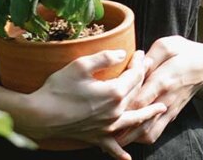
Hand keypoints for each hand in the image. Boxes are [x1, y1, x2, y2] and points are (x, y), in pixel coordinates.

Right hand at [16, 49, 165, 159]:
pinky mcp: (96, 137)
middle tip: (149, 70)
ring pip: (133, 120)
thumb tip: (122, 53)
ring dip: (148, 114)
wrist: (41, 114)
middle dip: (144, 80)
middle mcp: (115, 112)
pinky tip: (128, 158)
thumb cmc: (59, 88)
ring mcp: (107, 127)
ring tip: (160, 110)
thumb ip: (104, 57)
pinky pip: (112, 146)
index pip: (133, 76)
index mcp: (114, 92)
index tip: (141, 54)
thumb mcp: (81, 65)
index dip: (138, 63)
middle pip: (135, 94)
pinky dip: (120, 152)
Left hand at [114, 36, 202, 146]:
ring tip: (108, 138)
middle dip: (120, 127)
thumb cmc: (185, 52)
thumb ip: (151, 55)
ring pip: (148, 132)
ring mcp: (169, 110)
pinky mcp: (170, 116)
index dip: (122, 106)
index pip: (140, 99)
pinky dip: (139, 138)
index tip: (105, 109)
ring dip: (128, 137)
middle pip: (141, 120)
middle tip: (99, 129)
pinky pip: (155, 133)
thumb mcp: (168, 45)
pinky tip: (124, 136)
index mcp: (164, 80)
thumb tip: (136, 61)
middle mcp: (166, 99)